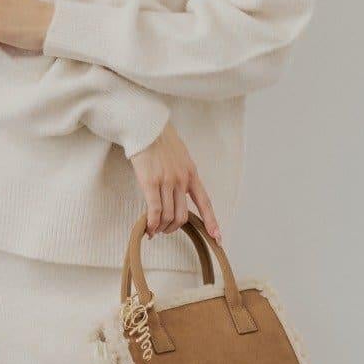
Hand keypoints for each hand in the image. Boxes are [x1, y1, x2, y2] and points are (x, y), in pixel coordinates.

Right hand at [128, 122, 223, 244]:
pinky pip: (154, 210)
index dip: (211, 221)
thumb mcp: (180, 157)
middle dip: (173, 228)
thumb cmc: (161, 140)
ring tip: (155, 229)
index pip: (205, 202)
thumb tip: (180, 193)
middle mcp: (182, 180)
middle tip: (165, 230)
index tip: (217, 237)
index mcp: (192, 174)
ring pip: (168, 216)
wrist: (146, 126)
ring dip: (161, 227)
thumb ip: (182, 174)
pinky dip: (152, 223)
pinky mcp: (150, 182)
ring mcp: (167, 181)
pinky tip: (148, 228)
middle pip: (182, 215)